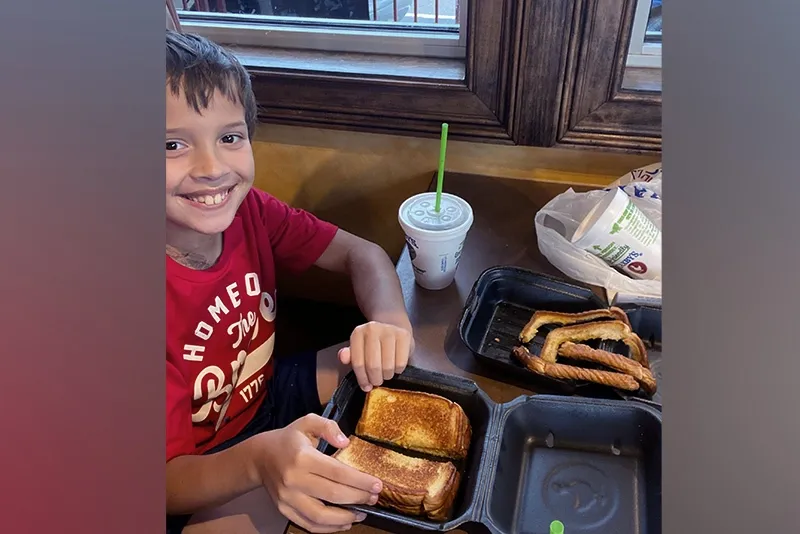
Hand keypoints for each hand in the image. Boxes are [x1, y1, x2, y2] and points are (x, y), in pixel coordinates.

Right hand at [255, 414, 381, 532]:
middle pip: (333, 495)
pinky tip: (343, 523)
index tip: (377, 484)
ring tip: (361, 513)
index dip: (360, 481)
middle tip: (374, 497)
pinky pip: (309, 524)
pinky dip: (328, 528)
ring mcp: (288, 498)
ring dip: (345, 518)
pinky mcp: (284, 510)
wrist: (260, 457)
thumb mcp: (308, 422)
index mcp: (302, 458)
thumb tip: (345, 442)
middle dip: (358, 498)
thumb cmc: (288, 439)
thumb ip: (329, 427)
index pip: (337, 473)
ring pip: (321, 516)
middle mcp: (294, 480)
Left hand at [338, 321, 413, 390]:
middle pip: (373, 366)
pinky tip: (395, 367)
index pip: (358, 363)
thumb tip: (343, 358)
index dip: (362, 379)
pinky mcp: (404, 335)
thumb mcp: (359, 349)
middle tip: (377, 382)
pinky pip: (400, 363)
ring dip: (387, 376)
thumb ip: (350, 356)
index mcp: (358, 333)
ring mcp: (389, 331)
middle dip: (375, 379)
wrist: (393, 328)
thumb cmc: (373, 344)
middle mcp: (372, 329)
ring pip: (387, 366)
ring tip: (386, 374)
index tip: (366, 386)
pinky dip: (398, 370)